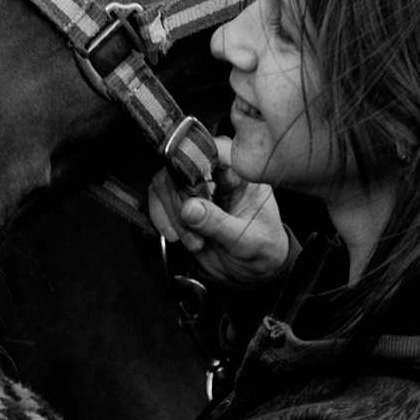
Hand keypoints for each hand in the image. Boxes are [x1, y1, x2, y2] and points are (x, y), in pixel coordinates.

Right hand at [148, 154, 290, 287]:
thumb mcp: (247, 241)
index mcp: (241, 172)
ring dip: (173, 215)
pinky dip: (161, 217)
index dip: (195, 168)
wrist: (253, 268)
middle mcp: (217, 172)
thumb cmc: (261, 249)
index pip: (212, 151)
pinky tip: (175, 236)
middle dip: (182, 204)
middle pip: (182, 167)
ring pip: (165, 181)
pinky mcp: (180, 198)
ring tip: (194, 241)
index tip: (192, 197)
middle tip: (195, 232)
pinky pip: (157, 195)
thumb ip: (218, 223)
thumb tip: (189, 208)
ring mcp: (196, 183)